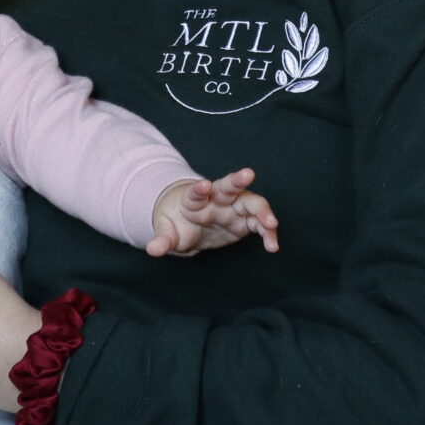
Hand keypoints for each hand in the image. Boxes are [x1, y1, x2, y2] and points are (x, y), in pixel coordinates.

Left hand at [146, 168, 280, 256]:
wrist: (190, 222)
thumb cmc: (177, 222)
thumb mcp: (167, 231)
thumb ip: (162, 239)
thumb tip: (152, 249)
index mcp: (194, 199)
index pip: (196, 191)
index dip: (199, 188)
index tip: (204, 184)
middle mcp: (217, 198)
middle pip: (229, 186)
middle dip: (238, 180)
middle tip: (248, 174)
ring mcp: (233, 208)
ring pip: (251, 203)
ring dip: (262, 211)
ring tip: (272, 224)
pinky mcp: (245, 221)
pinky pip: (260, 225)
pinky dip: (268, 233)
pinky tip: (272, 246)